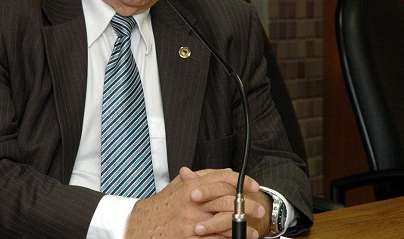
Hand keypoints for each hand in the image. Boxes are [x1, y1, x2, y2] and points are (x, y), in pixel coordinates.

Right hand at [125, 167, 268, 238]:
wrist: (144, 226)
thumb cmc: (162, 207)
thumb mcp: (179, 187)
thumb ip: (199, 177)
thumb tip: (221, 172)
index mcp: (192, 186)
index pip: (223, 178)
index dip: (241, 181)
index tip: (252, 186)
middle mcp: (194, 203)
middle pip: (229, 199)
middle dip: (248, 205)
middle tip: (258, 208)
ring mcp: (194, 221)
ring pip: (227, 220)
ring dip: (243, 224)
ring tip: (252, 228)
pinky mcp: (193, 238)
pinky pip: (218, 238)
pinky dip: (231, 238)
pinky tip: (239, 238)